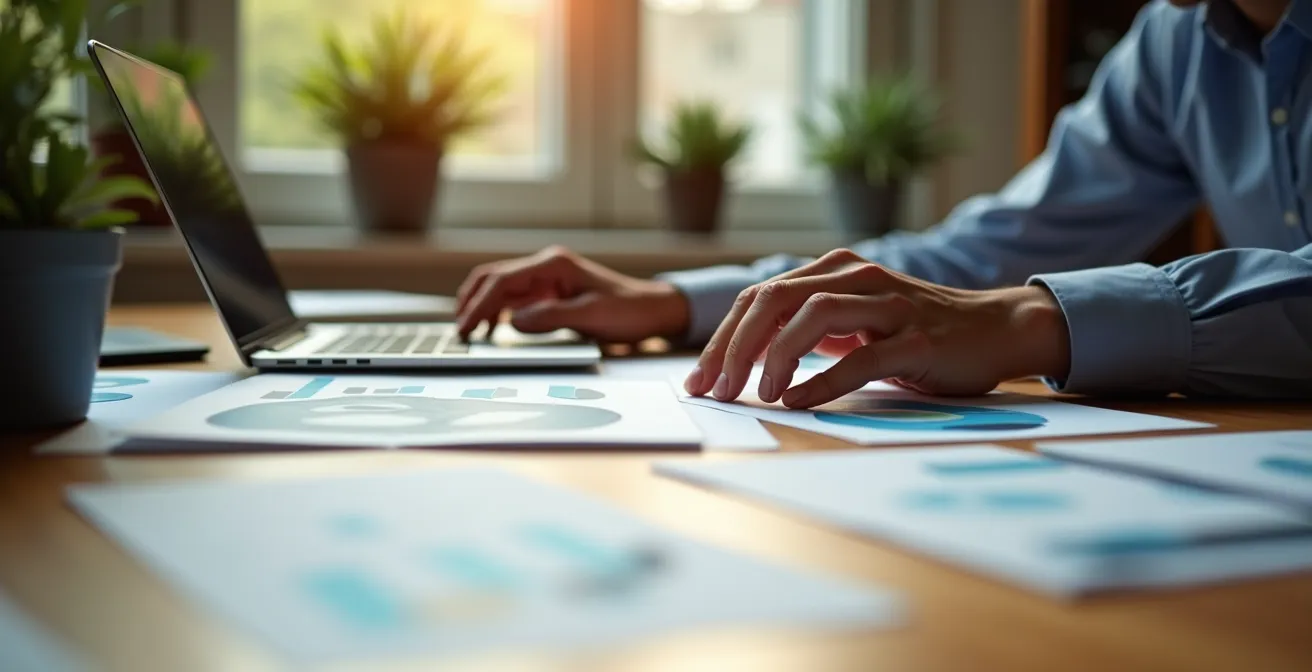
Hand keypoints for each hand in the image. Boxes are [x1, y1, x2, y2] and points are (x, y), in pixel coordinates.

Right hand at [455, 246, 690, 342]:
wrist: (652, 310)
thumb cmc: (628, 310)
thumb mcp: (591, 315)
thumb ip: (551, 317)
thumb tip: (513, 321)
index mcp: (553, 265)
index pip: (502, 280)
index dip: (479, 305)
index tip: (465, 328)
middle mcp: (546, 266)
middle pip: (493, 278)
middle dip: (471, 302)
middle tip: (459, 330)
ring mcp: (546, 278)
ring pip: (499, 287)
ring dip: (481, 306)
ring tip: (470, 332)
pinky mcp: (549, 292)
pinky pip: (514, 298)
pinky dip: (497, 312)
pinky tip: (493, 330)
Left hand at [683, 249, 1070, 406]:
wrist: (995, 329)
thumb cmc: (915, 332)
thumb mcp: (853, 323)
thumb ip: (807, 329)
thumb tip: (745, 357)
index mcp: (833, 271)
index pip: (760, 297)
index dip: (722, 337)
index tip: (699, 379)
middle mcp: (857, 278)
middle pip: (776, 299)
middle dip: (736, 346)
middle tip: (714, 389)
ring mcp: (889, 305)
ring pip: (814, 316)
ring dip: (776, 356)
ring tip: (757, 393)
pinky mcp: (918, 339)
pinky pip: (863, 356)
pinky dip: (824, 380)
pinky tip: (798, 401)